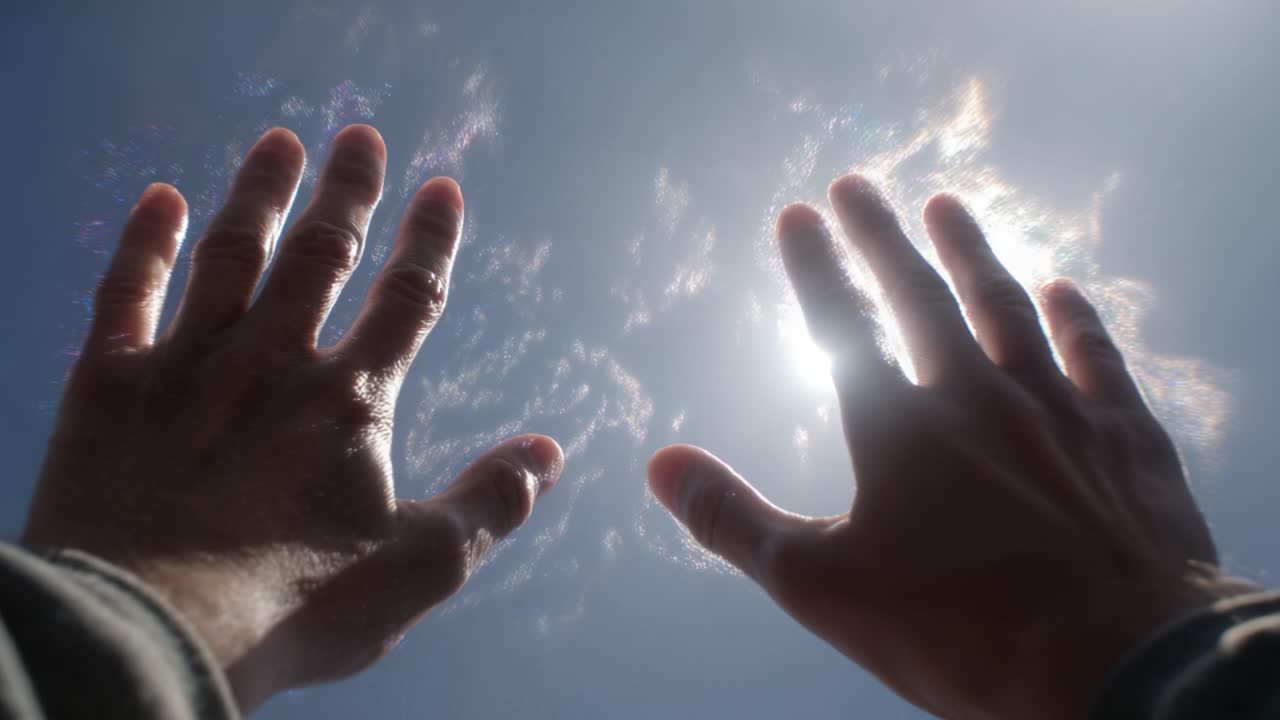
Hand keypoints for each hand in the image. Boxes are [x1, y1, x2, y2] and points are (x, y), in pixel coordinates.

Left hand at [23, 125, 562, 709]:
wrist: (150, 632)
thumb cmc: (291, 607)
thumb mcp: (417, 569)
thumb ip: (490, 504)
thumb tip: (550, 452)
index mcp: (349, 403)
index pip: (406, 302)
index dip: (430, 243)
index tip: (444, 188)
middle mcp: (273, 363)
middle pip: (320, 256)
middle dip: (347, 194)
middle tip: (360, 135)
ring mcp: (188, 366)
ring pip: (232, 256)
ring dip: (259, 195)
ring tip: (279, 142)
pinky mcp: (108, 387)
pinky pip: (126, 294)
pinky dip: (144, 243)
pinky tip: (159, 198)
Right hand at [648, 176, 1253, 718]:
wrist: (1114, 663)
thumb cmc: (956, 627)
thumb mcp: (819, 585)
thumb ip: (733, 520)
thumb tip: (659, 465)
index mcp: (898, 427)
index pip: (842, 325)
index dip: (814, 266)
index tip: (796, 212)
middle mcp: (976, 395)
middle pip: (922, 295)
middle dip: (884, 238)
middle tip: (860, 183)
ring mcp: (1059, 408)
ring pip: (1008, 307)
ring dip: (974, 253)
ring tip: (949, 206)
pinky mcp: (1126, 436)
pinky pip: (1098, 356)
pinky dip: (1078, 317)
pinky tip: (1063, 288)